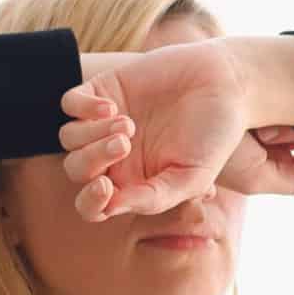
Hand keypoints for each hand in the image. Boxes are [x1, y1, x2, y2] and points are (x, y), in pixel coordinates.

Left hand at [57, 38, 293, 219]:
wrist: (224, 85)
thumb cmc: (214, 136)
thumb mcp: (192, 177)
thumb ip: (155, 198)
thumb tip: (111, 208)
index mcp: (133, 182)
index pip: (93, 204)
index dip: (90, 201)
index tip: (107, 187)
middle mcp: (113, 156)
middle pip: (77, 169)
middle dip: (93, 160)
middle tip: (125, 144)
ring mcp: (104, 122)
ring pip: (69, 138)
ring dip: (91, 135)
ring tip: (128, 124)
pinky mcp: (104, 90)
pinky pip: (70, 103)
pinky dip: (83, 107)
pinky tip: (112, 107)